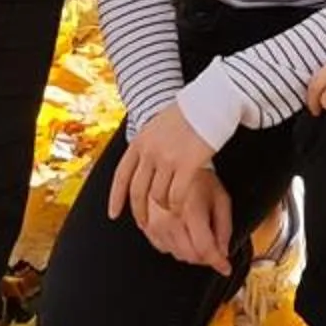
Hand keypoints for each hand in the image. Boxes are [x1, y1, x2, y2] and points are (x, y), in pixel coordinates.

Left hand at [107, 104, 225, 266]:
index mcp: (141, 141)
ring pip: (157, 196)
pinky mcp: (187, 165)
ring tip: (171, 209)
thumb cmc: (191, 112)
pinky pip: (176, 195)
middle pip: (138, 191)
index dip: (116, 198)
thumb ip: (149, 144)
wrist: (211, 101)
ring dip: (163, 207)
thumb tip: (144, 164)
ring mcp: (167, 159)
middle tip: (144, 224)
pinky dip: (176, 205)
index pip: (121, 175)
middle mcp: (150, 151)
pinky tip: (181, 206)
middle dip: (139, 211)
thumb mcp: (160, 125)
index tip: (113, 214)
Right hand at [135, 164, 235, 272]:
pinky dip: (175, 247)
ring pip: (176, 254)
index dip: (218, 262)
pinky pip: (162, 248)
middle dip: (206, 258)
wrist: (171, 163)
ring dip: (191, 252)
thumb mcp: (220, 198)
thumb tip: (223, 252)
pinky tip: (183, 234)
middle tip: (215, 249)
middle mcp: (170, 220)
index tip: (225, 267)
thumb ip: (224, 227)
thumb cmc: (199, 177)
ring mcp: (155, 223)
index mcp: (191, 211)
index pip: (205, 249)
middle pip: (190, 256)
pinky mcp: (145, 225)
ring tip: (199, 236)